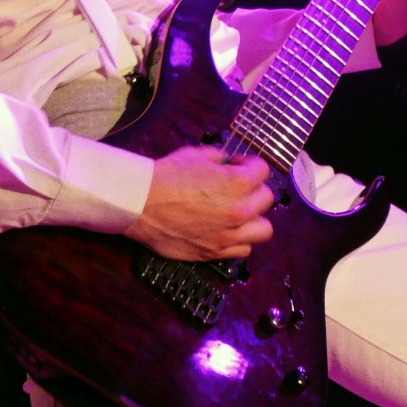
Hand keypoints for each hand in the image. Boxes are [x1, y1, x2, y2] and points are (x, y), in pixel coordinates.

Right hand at [123, 144, 274, 260]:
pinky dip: (239, 239)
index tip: (236, 165)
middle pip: (266, 198)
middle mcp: (240, 210)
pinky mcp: (216, 252)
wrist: (140, 205)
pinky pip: (244, 249)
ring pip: (264, 229)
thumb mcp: (195, 155)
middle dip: (253, 189)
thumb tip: (228, 164)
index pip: (263, 170)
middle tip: (236, 188)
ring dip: (254, 218)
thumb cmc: (166, 176)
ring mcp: (229, 235)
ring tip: (238, 213)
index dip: (249, 164)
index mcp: (237, 183)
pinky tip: (225, 230)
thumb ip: (220, 159)